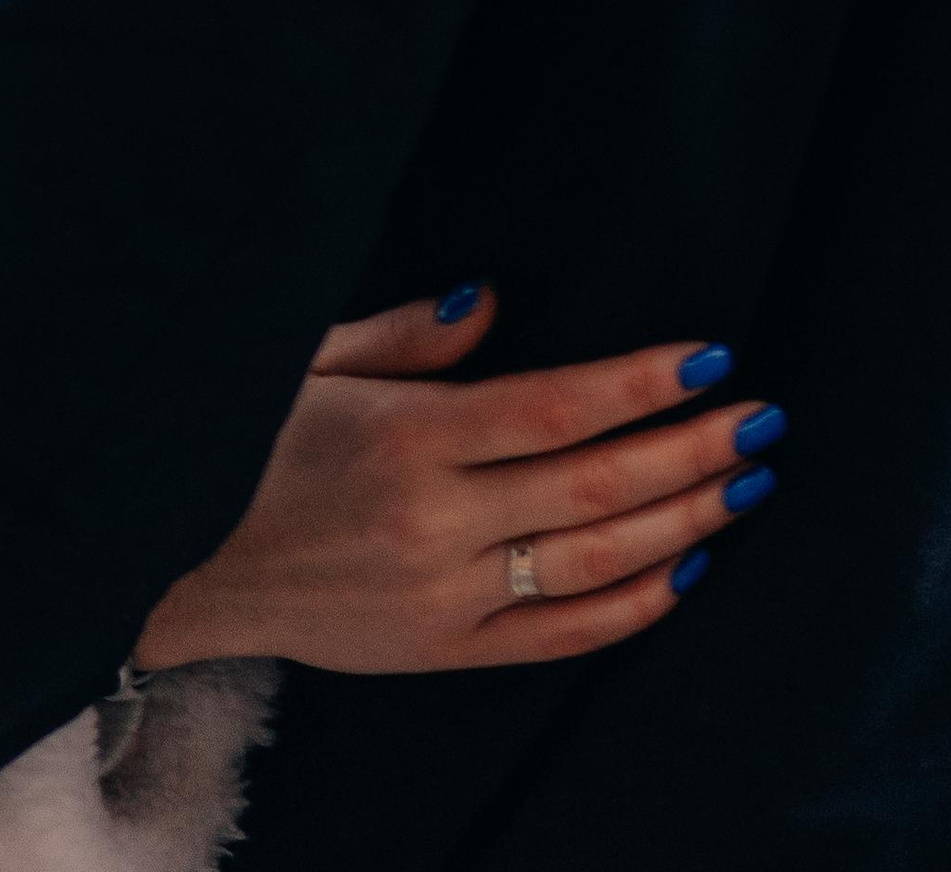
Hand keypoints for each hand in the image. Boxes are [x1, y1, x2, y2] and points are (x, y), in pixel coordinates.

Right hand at [133, 293, 779, 673]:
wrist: (185, 569)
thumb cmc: (250, 441)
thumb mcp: (308, 359)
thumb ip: (404, 334)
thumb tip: (491, 298)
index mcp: (404, 438)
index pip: (552, 408)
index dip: (639, 383)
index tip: (711, 356)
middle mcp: (433, 522)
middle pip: (594, 487)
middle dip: (691, 449)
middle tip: (766, 418)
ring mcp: (444, 597)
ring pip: (593, 563)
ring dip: (685, 523)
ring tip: (748, 482)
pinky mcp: (446, 651)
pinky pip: (559, 636)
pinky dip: (632, 608)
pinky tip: (688, 571)